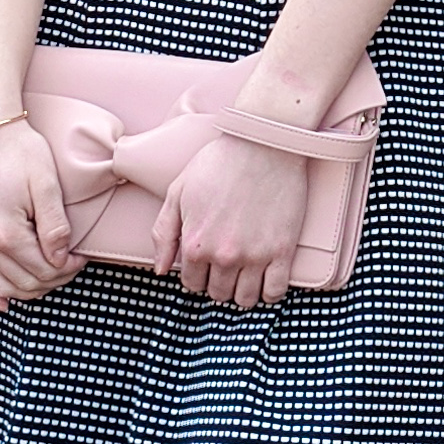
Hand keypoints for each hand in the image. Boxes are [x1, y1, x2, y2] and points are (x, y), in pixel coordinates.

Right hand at [0, 118, 79, 306]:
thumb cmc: (18, 150)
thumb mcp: (46, 184)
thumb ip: (55, 226)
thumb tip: (62, 259)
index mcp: (6, 232)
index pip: (44, 269)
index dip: (68, 270)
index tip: (81, 258)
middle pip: (23, 282)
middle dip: (52, 280)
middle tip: (69, 266)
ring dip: (26, 289)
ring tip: (47, 278)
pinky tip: (1, 302)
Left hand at [150, 130, 307, 307]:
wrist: (263, 143)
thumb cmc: (218, 162)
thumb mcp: (178, 192)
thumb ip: (164, 234)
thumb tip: (161, 270)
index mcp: (196, 243)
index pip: (192, 284)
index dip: (197, 277)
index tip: (205, 267)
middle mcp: (224, 256)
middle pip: (219, 294)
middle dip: (219, 284)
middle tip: (225, 268)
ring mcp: (255, 256)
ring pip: (245, 300)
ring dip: (242, 293)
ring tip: (245, 276)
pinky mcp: (283, 251)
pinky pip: (275, 292)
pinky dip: (269, 294)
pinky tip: (265, 281)